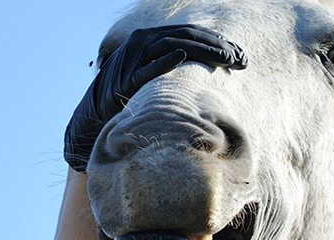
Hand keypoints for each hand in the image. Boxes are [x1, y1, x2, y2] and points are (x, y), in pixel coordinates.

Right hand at [64, 25, 246, 171]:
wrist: (93, 112)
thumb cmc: (128, 95)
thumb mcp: (153, 74)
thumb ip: (174, 65)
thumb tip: (209, 69)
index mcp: (151, 37)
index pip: (191, 32)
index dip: (217, 41)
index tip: (239, 55)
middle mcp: (142, 41)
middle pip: (186, 36)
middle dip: (217, 46)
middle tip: (240, 60)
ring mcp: (133, 57)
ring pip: (173, 45)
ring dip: (203, 51)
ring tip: (225, 60)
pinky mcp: (126, 78)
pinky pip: (147, 67)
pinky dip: (164, 60)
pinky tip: (182, 56)